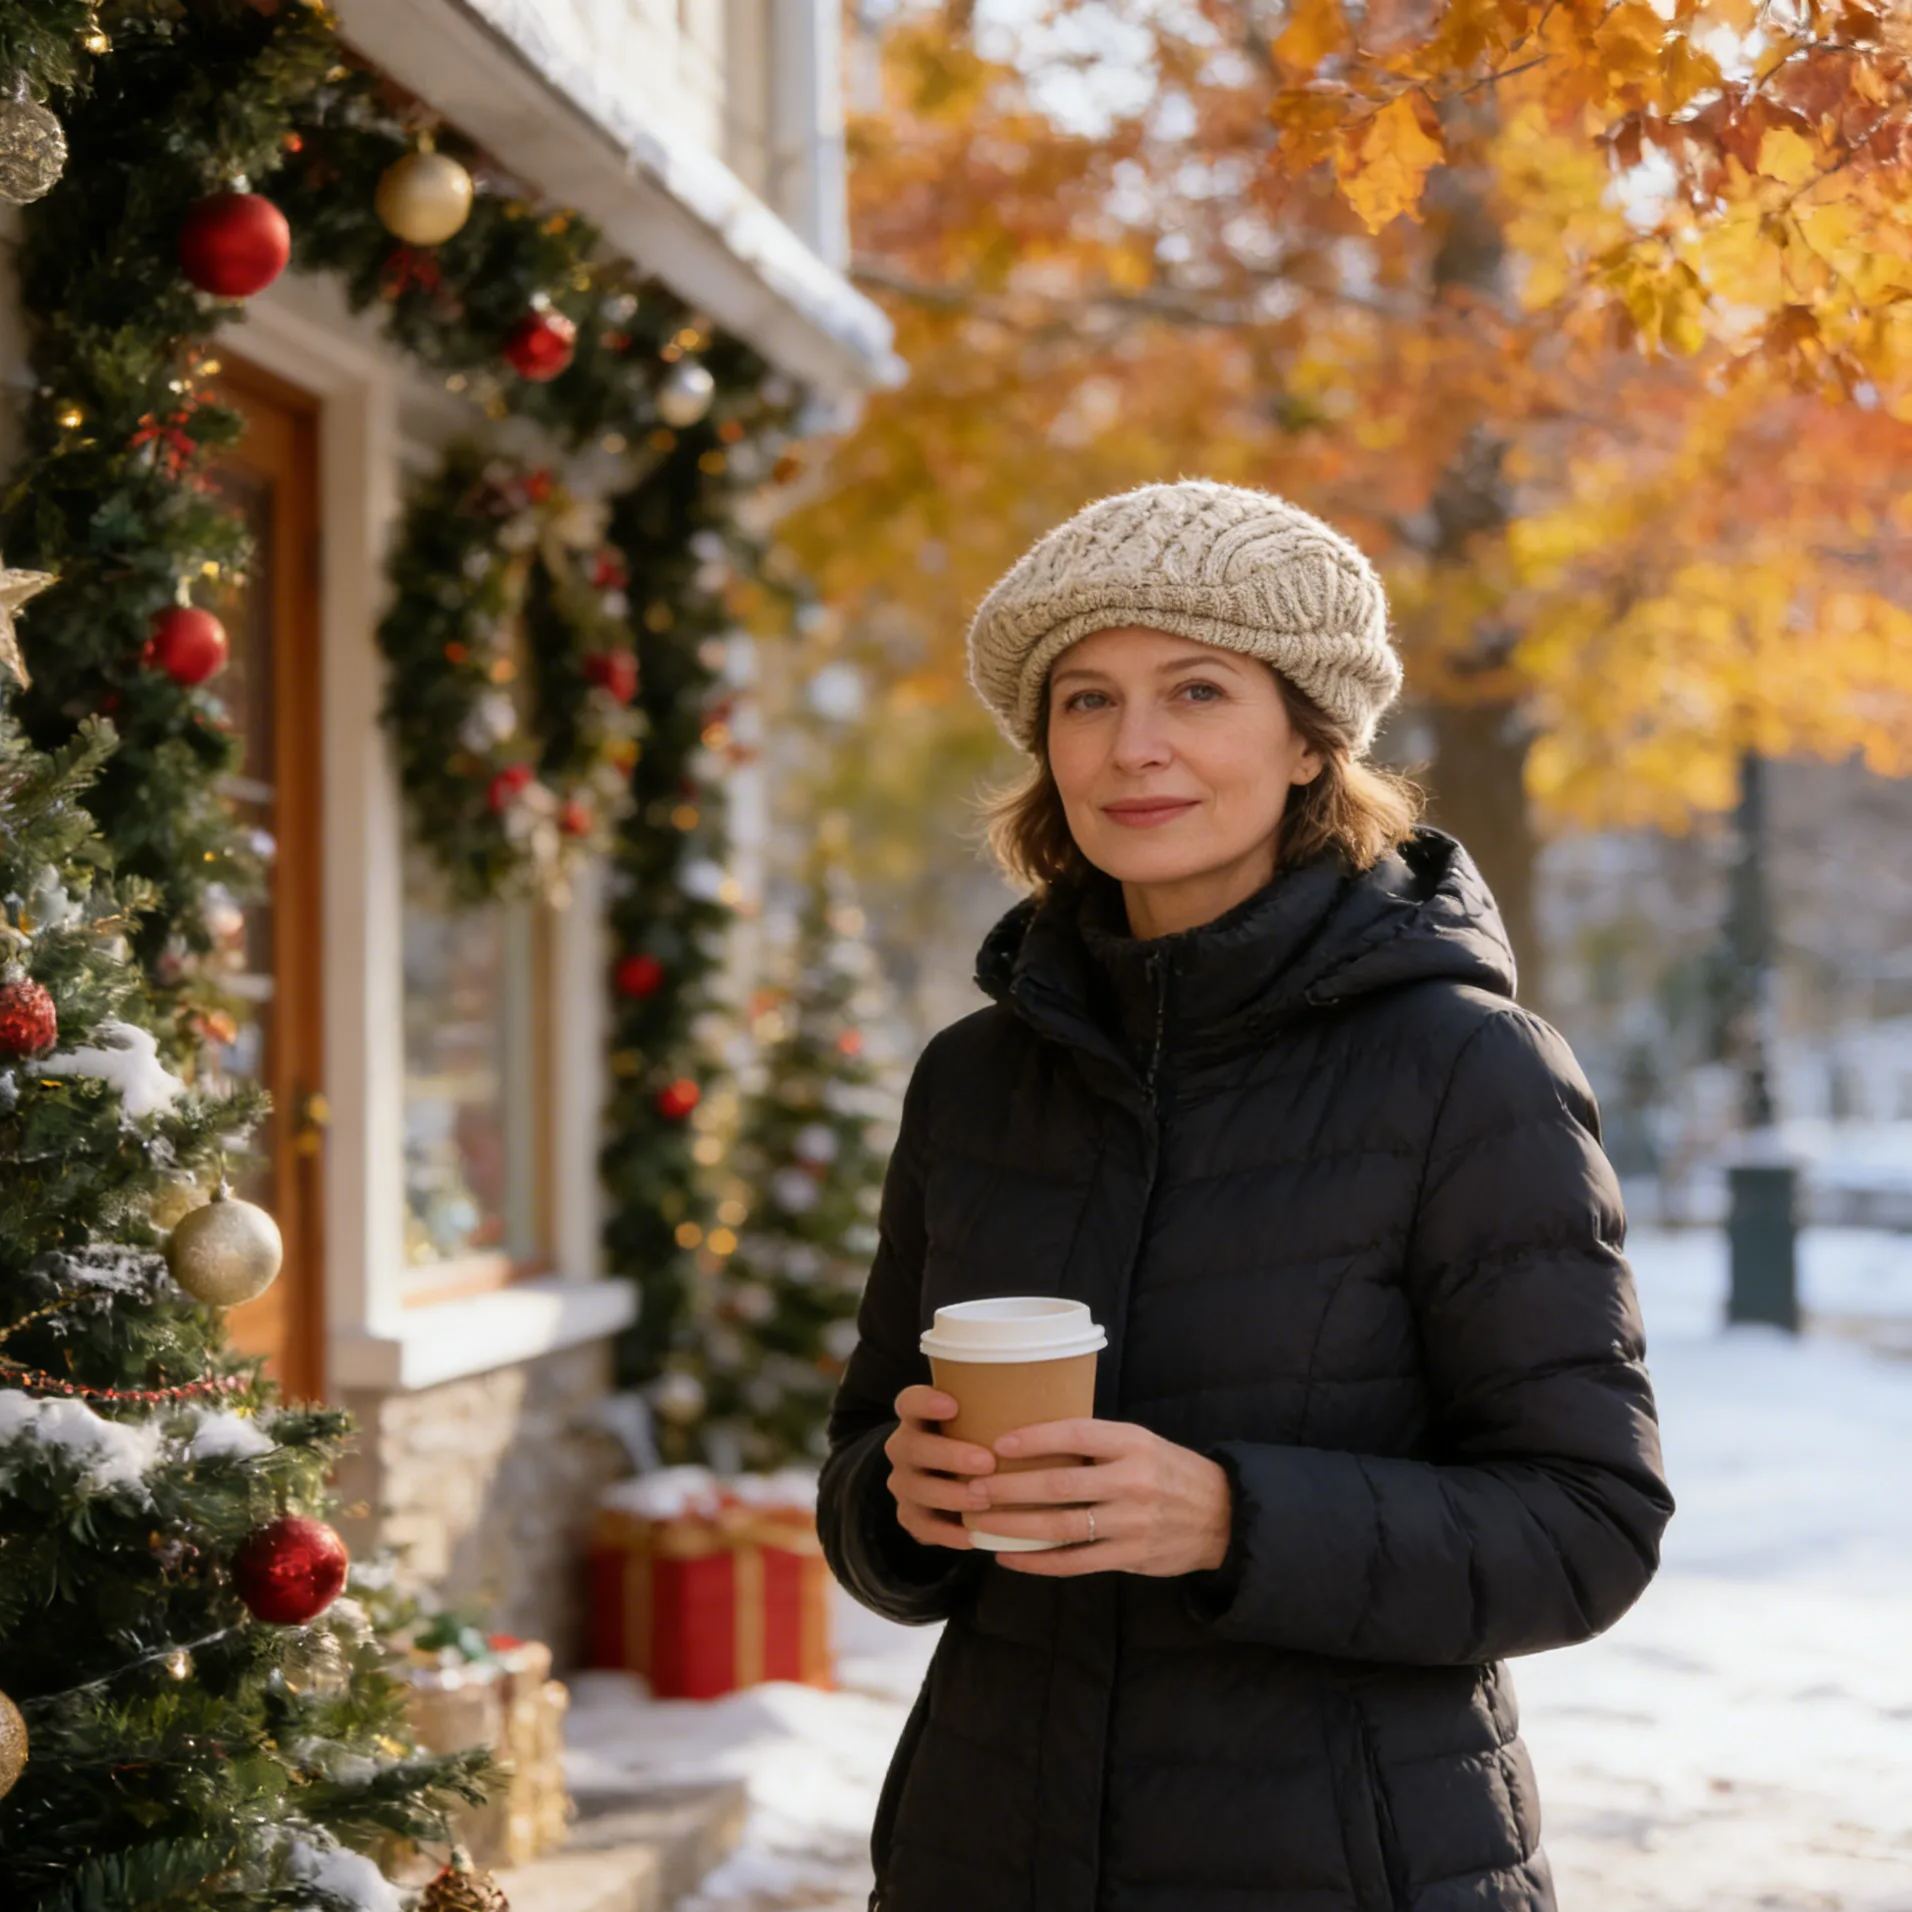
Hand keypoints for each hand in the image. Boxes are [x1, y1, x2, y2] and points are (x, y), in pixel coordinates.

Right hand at [882, 1384, 997, 1550]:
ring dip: (950, 1495)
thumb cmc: (978, 1440)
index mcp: (917, 1417)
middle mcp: (904, 1447)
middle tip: (987, 1462)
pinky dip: (948, 1533)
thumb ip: (1000, 1410)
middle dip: (949, 1455)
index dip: (925, 1402)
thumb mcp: (981, 1420)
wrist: (950, 1480)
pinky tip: (974, 1536)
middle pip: (913, 1447)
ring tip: (984, 1500)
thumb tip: (1053, 1398)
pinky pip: (924, 1527)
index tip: (953, 1405)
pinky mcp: (910, 1516)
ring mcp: (904, 1483)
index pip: (909, 1402)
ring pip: (917, 1488)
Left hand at [977, 1417, 1232, 1577]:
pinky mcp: (1128, 1556)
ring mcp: (1130, 1522)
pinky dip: (1037, 1561)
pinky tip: (1008, 1557)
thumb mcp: (1140, 1443)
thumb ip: (1096, 1444)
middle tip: (972, 1488)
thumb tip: (1032, 1437)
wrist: (1221, 1516)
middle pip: (1059, 1485)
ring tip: (979, 1523)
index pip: (1076, 1435)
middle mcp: (1131, 1481)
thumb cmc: (1168, 1471)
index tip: (997, 1443)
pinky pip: (1073, 1562)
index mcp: (1132, 1444)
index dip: (1034, 1438)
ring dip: (1014, 1526)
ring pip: (1060, 1527)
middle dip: (1009, 1488)